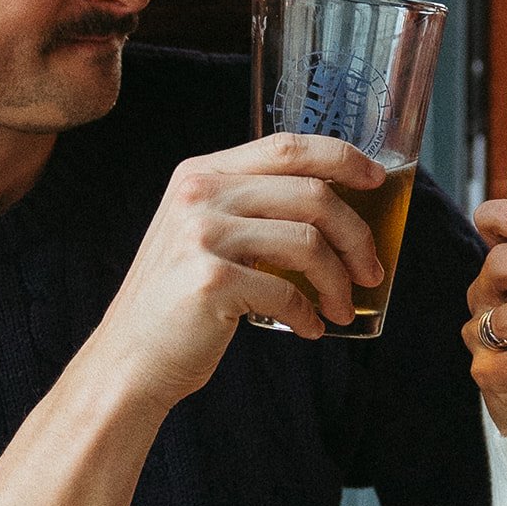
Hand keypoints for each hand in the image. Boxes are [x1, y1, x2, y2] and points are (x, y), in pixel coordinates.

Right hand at [94, 132, 386, 414]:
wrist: (130, 359)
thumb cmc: (180, 303)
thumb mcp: (205, 237)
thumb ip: (252, 211)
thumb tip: (337, 213)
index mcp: (202, 174)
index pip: (287, 146)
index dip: (342, 158)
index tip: (377, 180)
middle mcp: (199, 194)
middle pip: (312, 194)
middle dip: (357, 235)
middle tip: (370, 271)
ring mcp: (202, 235)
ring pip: (308, 243)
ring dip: (338, 282)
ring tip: (341, 309)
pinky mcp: (211, 280)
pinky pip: (287, 291)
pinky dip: (309, 314)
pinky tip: (310, 328)